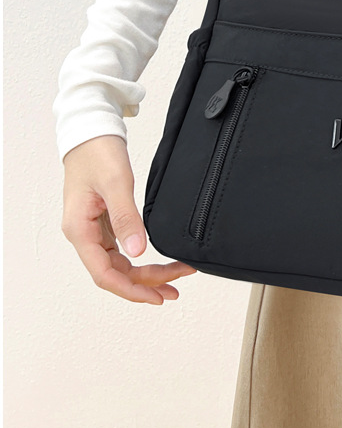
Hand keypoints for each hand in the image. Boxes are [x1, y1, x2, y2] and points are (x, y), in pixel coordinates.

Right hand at [61, 134, 196, 303]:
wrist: (92, 131)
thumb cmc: (97, 152)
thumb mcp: (116, 184)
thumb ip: (126, 218)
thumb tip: (138, 252)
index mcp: (80, 230)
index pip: (104, 274)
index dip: (131, 290)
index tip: (156, 297)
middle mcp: (84, 234)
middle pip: (114, 273)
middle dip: (145, 284)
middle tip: (175, 290)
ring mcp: (94, 229)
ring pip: (120, 263)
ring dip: (146, 274)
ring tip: (175, 279)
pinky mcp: (104, 221)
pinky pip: (122, 249)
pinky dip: (141, 258)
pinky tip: (159, 261)